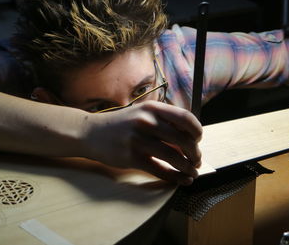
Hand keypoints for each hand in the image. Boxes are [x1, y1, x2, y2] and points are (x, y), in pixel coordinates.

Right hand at [79, 101, 201, 184]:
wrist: (90, 133)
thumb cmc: (121, 124)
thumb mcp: (141, 112)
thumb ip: (163, 120)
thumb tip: (190, 137)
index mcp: (152, 108)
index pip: (185, 118)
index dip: (197, 131)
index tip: (198, 139)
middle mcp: (147, 122)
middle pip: (183, 140)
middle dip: (195, 153)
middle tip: (197, 160)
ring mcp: (138, 140)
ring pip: (174, 157)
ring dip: (188, 167)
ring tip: (193, 172)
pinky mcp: (131, 158)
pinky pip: (159, 170)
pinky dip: (174, 177)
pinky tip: (181, 180)